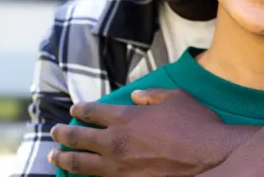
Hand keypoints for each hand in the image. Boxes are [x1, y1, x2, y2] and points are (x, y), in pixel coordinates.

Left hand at [49, 89, 241, 175]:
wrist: (209, 156)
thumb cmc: (196, 124)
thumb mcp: (175, 97)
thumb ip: (152, 95)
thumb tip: (137, 96)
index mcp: (125, 117)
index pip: (92, 112)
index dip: (80, 110)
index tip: (74, 109)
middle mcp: (116, 142)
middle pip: (79, 138)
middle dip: (64, 134)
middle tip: (56, 132)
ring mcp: (119, 166)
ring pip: (81, 164)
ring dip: (65, 159)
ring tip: (55, 157)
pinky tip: (82, 176)